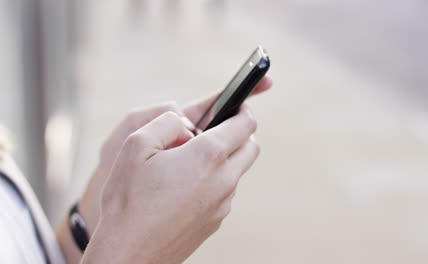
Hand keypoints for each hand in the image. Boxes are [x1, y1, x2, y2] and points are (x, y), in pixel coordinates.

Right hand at [82, 105, 259, 262]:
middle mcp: (223, 180)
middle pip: (251, 148)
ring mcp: (222, 204)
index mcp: (208, 155)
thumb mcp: (136, 144)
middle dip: (240, 135)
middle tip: (215, 132)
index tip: (235, 107)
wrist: (128, 254)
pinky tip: (185, 187)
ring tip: (190, 162)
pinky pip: (224, 193)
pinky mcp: (216, 221)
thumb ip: (167, 122)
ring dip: (225, 160)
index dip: (241, 110)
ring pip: (237, 172)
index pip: (245, 124)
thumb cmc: (128, 200)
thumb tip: (186, 124)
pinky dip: (215, 182)